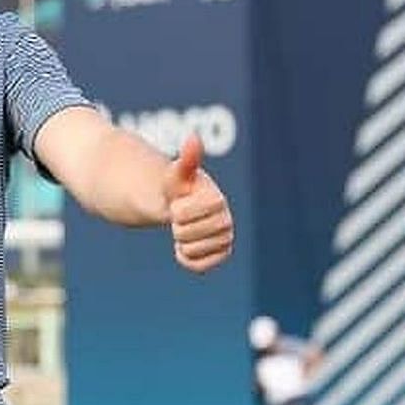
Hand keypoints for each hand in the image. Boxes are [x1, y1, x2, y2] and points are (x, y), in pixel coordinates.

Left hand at [161, 134, 234, 272]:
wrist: (178, 205)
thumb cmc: (178, 188)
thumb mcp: (176, 174)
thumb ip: (187, 160)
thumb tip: (194, 138)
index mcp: (218, 200)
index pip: (190, 214)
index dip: (179, 211)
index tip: (179, 204)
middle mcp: (227, 219)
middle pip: (192, 234)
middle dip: (179, 227)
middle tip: (180, 218)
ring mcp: (226, 238)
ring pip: (195, 251)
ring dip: (182, 242)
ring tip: (184, 231)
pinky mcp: (222, 254)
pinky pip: (200, 266)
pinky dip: (187, 258)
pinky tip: (185, 247)